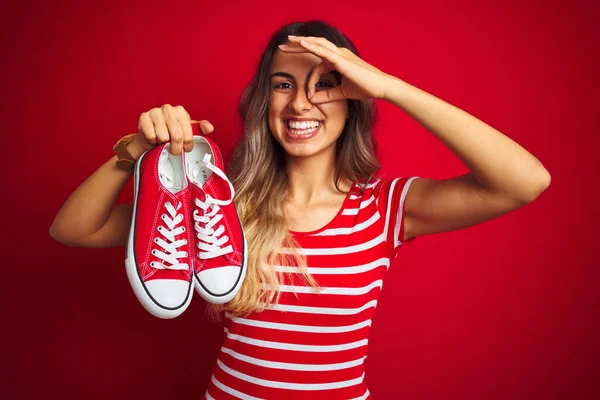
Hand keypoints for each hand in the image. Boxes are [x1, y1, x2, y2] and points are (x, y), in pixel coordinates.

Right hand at [136, 104, 213, 155]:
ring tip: (163, 142)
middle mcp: (168, 109)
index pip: (188, 133)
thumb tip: (210, 128)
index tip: (186, 148)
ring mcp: (155, 112)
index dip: (188, 144)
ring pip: (163, 137)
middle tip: (174, 150)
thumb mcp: (187, 131)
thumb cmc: (170, 133)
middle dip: (176, 147)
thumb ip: (200, 129)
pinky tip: (154, 139)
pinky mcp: (143, 118)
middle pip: (177, 136)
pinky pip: (151, 136)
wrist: (149, 136)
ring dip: (163, 144)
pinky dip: (153, 141)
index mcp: (181, 111)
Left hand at [278, 35, 393, 103]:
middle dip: (297, 45)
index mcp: (338, 60)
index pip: (318, 64)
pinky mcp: (342, 60)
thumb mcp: (342, 93)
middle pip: (314, 46)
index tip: (308, 94)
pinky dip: (311, 46)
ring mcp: (340, 55)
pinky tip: (301, 44)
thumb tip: (312, 100)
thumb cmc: (366, 88)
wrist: (381, 88)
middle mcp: (338, 54)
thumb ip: (327, 95)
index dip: (310, 79)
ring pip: (317, 44)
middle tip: (283, 45)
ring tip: (288, 40)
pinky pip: (323, 51)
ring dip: (301, 42)